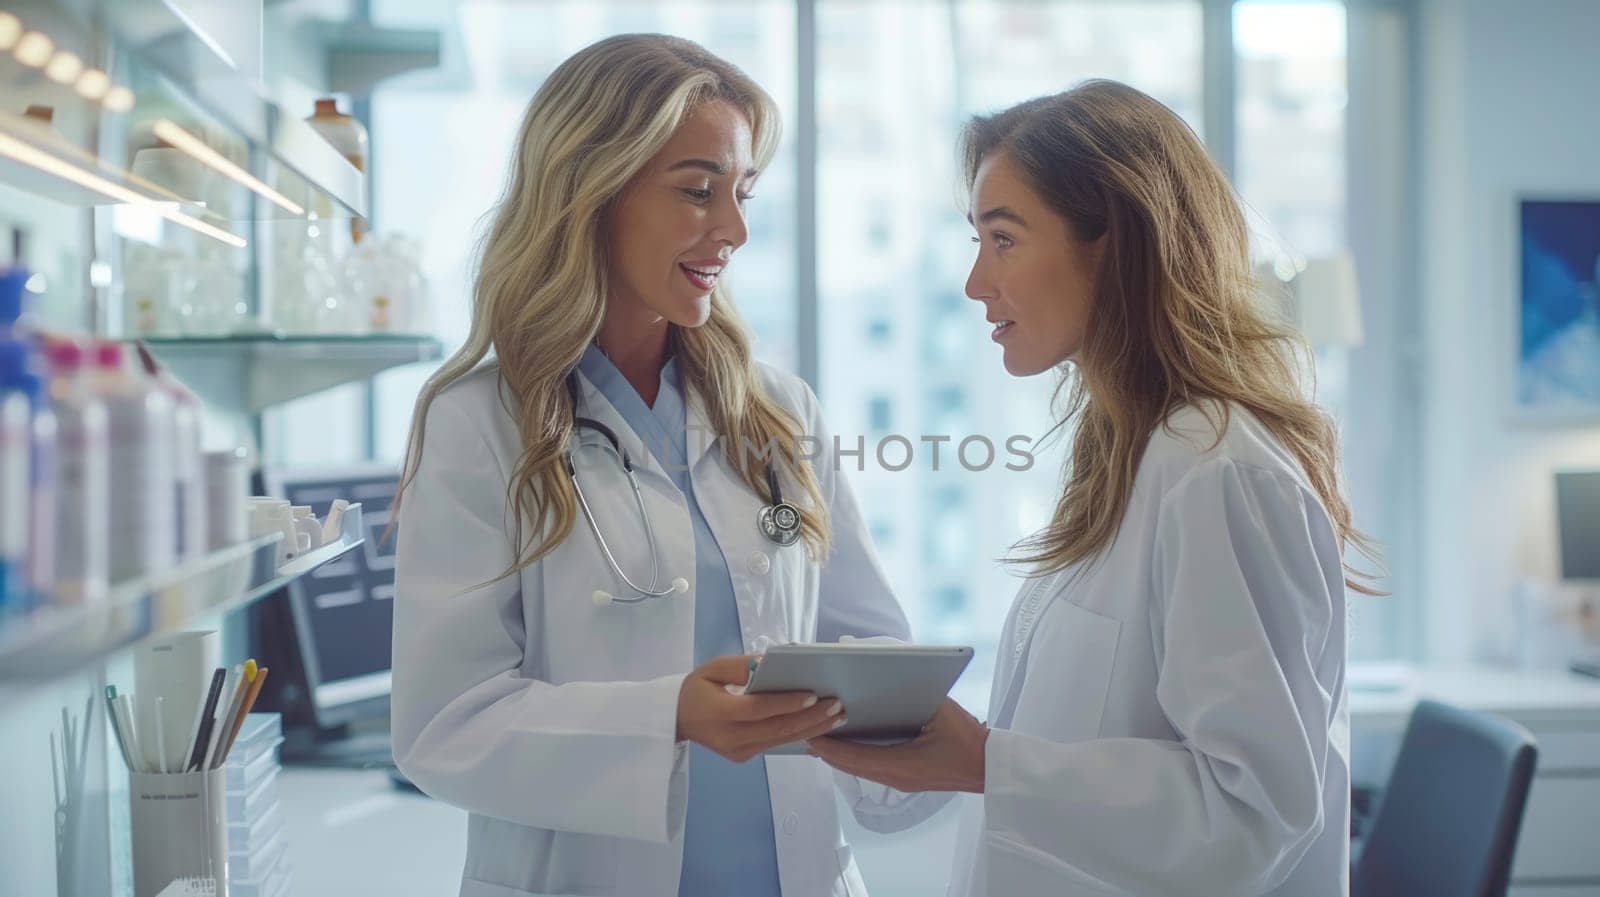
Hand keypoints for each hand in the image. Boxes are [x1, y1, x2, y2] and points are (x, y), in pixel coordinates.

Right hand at [677, 655, 847, 762]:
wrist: (678, 719)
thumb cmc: (697, 688)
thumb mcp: (712, 668)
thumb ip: (740, 666)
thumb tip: (769, 664)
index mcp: (719, 713)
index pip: (758, 710)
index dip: (787, 703)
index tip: (814, 694)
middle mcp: (730, 738)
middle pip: (777, 729)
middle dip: (811, 718)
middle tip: (837, 705)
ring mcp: (738, 751)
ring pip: (781, 740)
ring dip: (812, 729)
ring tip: (838, 717)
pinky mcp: (744, 756)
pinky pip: (776, 744)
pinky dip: (800, 735)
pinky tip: (821, 727)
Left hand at [805, 698, 987, 792]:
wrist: (989, 766)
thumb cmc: (967, 738)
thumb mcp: (940, 710)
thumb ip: (913, 691)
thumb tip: (888, 667)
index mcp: (902, 764)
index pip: (854, 757)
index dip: (829, 748)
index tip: (809, 736)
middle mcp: (897, 777)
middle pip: (851, 767)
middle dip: (828, 752)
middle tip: (805, 735)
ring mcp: (902, 782)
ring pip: (860, 770)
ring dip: (840, 757)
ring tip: (820, 741)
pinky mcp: (907, 780)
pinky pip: (873, 770)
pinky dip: (855, 758)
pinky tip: (848, 747)